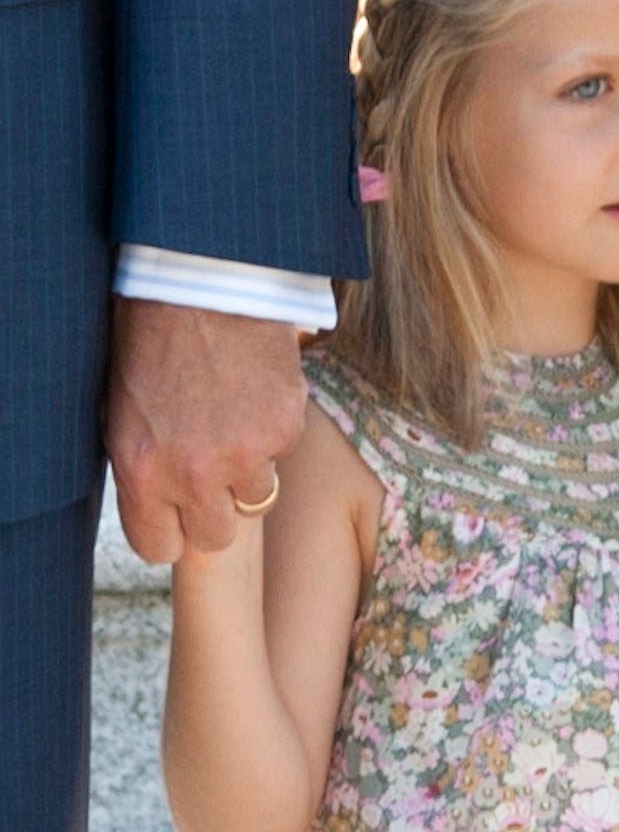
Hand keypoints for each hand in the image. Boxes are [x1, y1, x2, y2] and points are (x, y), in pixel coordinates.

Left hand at [106, 301, 309, 564]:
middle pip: (215, 536)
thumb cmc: (149, 339)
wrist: (200, 284)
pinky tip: (252, 390)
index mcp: (140, 469)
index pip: (159, 547)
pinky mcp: (284, 430)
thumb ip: (142, 467)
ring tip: (231, 419)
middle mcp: (194, 473)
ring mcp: (244, 455)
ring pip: (255, 496)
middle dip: (213, 509)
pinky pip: (281, 452)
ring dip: (246, 467)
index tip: (175, 513)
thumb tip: (162, 504)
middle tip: (209, 472)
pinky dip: (271, 428)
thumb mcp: (120, 411)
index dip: (169, 530)